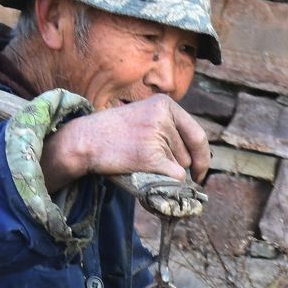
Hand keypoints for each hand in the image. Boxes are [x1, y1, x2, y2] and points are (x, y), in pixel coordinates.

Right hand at [39, 94, 210, 192]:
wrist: (85, 140)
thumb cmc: (114, 133)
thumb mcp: (145, 115)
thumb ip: (170, 128)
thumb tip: (199, 157)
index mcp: (166, 104)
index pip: (198, 134)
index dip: (203, 157)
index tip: (201, 172)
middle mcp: (164, 117)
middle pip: (189, 154)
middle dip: (177, 164)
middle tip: (148, 158)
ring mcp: (157, 135)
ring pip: (181, 167)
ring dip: (164, 171)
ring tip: (138, 158)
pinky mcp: (151, 156)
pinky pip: (174, 178)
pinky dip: (165, 183)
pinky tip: (144, 171)